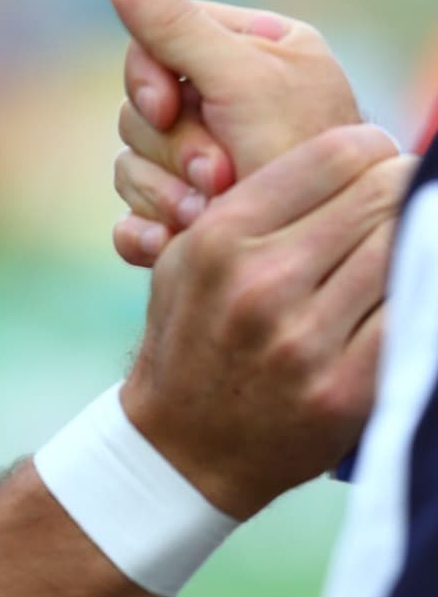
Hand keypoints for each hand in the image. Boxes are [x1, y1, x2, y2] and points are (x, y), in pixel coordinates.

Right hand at [104, 0, 364, 264]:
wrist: (327, 258)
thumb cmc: (301, 161)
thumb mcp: (241, 80)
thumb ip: (175, 25)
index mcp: (258, 53)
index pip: (160, 40)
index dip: (150, 76)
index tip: (169, 107)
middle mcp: (232, 104)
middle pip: (139, 106)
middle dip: (172, 145)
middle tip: (216, 174)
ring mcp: (206, 165)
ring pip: (131, 160)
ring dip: (162, 191)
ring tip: (207, 213)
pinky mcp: (189, 218)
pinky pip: (132, 213)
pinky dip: (143, 228)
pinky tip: (166, 241)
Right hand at [122, 123, 412, 518]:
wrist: (183, 448)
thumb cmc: (192, 335)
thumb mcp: (189, 254)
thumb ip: (256, 202)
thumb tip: (352, 156)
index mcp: (221, 239)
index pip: (333, 156)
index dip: (370, 148)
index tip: (377, 159)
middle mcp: (263, 285)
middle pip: (377, 197)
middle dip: (401, 186)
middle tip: (403, 193)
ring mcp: (305, 342)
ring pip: (402, 251)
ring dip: (416, 235)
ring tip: (407, 235)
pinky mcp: (346, 390)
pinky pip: (411, 315)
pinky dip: (418, 290)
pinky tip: (411, 284)